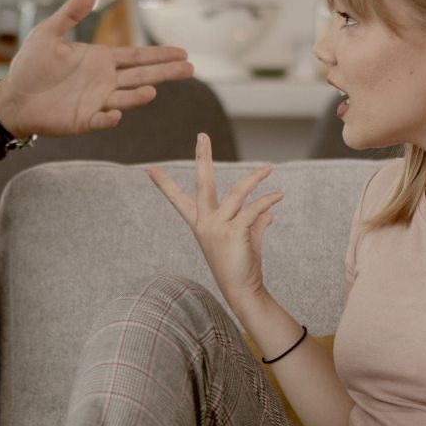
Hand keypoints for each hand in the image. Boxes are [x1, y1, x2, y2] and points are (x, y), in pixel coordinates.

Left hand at [0, 0, 192, 136]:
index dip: (159, 54)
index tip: (182, 52)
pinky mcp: (83, 120)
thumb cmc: (30, 66)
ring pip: (125, 98)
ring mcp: (96, 101)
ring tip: (153, 91)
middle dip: (165, 72)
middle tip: (190, 68)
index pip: (136, 56)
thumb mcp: (48, 33)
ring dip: (139, 96)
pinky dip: (108, 118)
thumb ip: (70, 14)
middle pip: (141, 76)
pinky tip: (115, 114)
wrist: (13, 97)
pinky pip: (99, 120)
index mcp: (100, 60)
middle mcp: (104, 81)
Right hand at [146, 133, 283, 303]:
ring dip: (255, 178)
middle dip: (202, 157)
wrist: (242, 290)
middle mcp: (204, 223)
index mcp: (200, 223)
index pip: (177, 199)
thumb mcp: (246, 239)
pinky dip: (267, 200)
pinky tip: (278, 195)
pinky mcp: (234, 232)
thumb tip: (268, 212)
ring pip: (237, 193)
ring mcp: (217, 227)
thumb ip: (254, 222)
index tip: (147, 168)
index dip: (163, 183)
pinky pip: (253, 209)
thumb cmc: (241, 265)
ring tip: (269, 168)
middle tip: (201, 135)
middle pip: (201, 183)